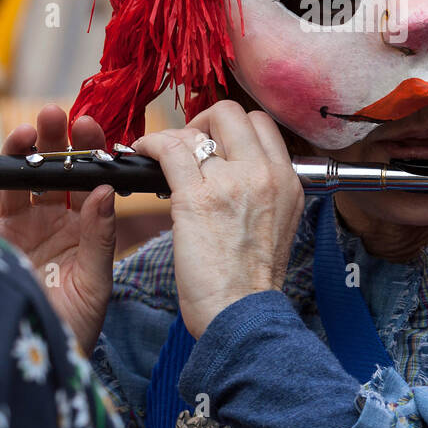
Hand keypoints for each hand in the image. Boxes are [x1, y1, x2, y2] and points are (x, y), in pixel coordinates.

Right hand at [0, 105, 116, 351]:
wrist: (34, 365)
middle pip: (48, 170)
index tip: (87, 124)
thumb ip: (99, 236)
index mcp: (82, 224)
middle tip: (50, 116)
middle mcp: (48, 219)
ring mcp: (14, 228)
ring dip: (12, 152)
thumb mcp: (94, 282)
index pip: (87, 177)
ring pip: (12, 181)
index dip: (86, 150)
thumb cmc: (74, 327)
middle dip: (49, 140)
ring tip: (19, 132)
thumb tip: (104, 189)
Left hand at [135, 101, 303, 337]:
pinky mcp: (196, 196)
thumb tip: (238, 176)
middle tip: (189, 146)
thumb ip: (265, 194)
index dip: (233, 128)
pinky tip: (140, 152)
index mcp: (287, 180)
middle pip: (231, 114)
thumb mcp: (279, 226)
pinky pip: (169, 150)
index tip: (216, 144)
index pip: (261, 125)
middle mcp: (264, 173)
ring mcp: (231, 181)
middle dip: (204, 123)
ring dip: (173, 138)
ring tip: (160, 155)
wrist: (243, 313)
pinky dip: (150, 144)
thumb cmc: (252, 281)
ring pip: (196, 131)